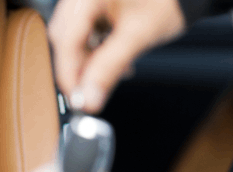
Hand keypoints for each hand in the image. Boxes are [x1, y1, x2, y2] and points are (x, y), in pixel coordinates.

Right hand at [48, 0, 185, 111]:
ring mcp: (86, 1)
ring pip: (73, 39)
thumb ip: (110, 67)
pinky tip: (112, 60)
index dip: (69, 73)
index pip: (65, 39)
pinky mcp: (93, 6)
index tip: (77, 100)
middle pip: (64, 39)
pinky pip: (84, 33)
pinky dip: (95, 51)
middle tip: (90, 95)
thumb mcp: (137, 35)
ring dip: (87, 62)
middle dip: (77, 69)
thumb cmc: (168, 0)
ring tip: (110, 74)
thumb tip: (89, 97)